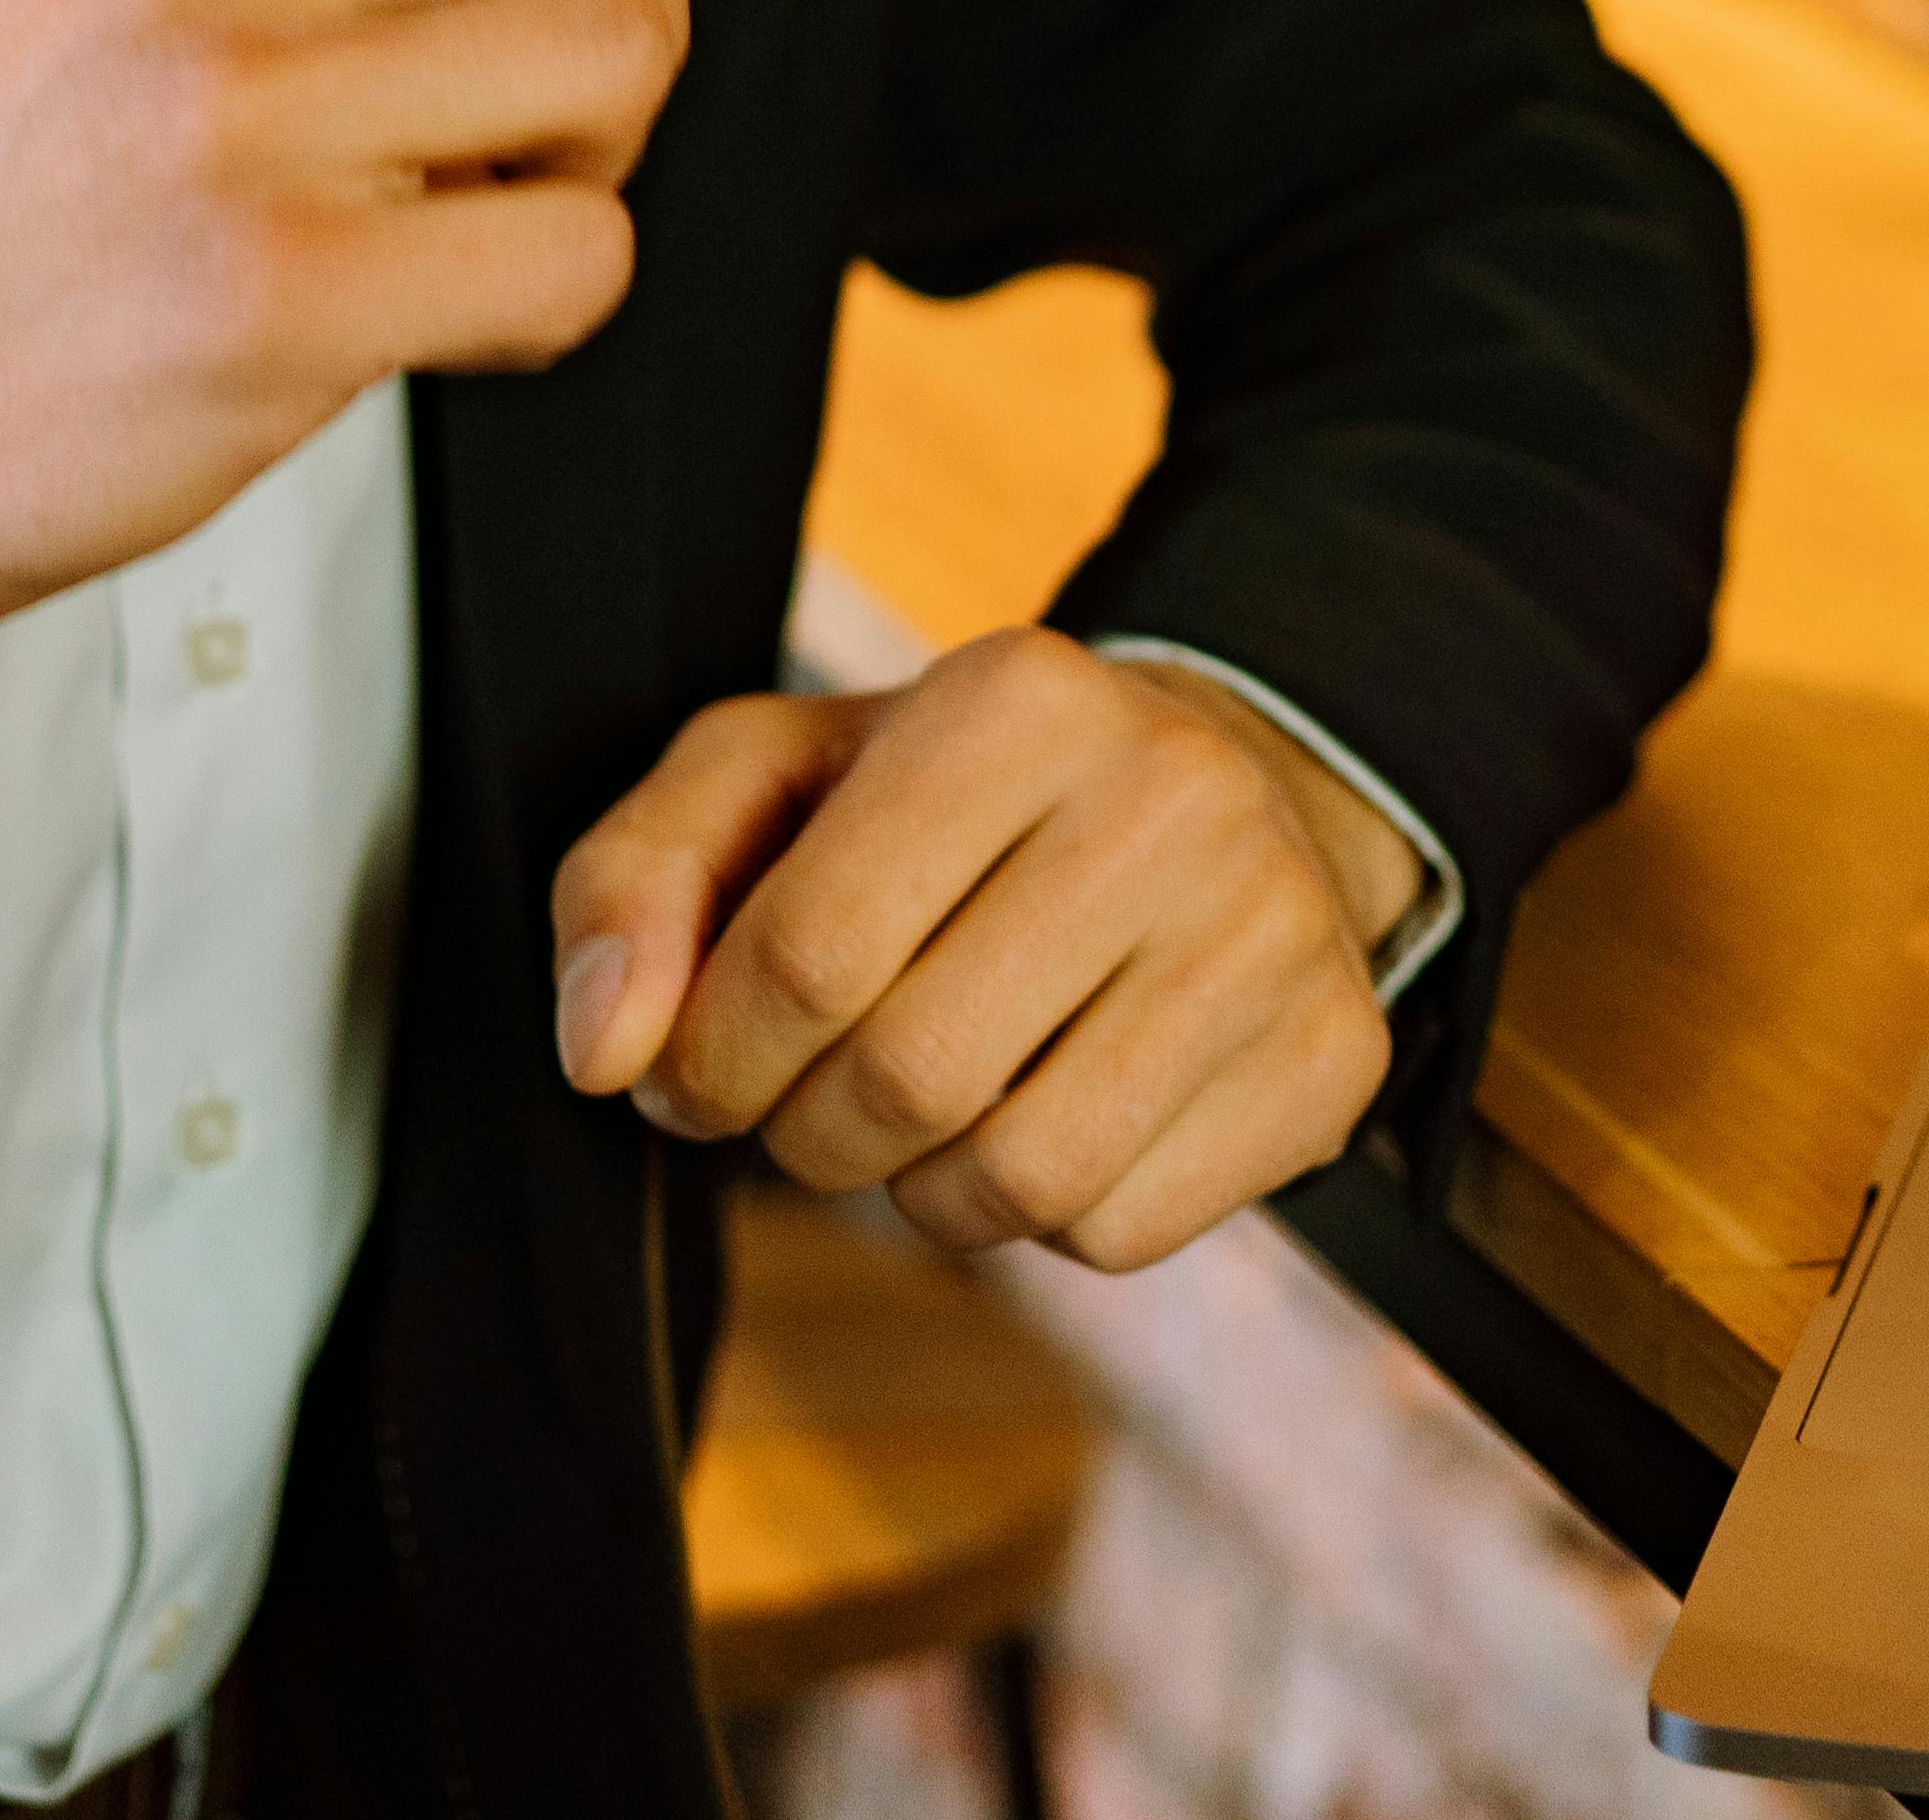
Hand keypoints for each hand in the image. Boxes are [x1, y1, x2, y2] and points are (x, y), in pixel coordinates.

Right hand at [0, 0, 786, 682]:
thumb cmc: (18, 161)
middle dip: (632, 11)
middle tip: (530, 105)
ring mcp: (242, 111)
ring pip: (617, 64)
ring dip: (592, 155)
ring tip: (461, 203)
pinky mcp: (280, 297)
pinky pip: (579, 259)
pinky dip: (549, 300)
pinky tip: (436, 312)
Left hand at [548, 633, 1411, 1273]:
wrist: (1212, 787)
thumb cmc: (945, 798)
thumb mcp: (773, 779)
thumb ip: (637, 881)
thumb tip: (599, 1050)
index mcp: (1015, 696)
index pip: (808, 952)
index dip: (710, 1059)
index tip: (689, 1076)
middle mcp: (1167, 798)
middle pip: (908, 1076)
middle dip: (804, 1131)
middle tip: (794, 1101)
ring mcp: (1269, 931)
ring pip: (1017, 1178)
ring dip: (915, 1192)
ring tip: (910, 1114)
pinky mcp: (1329, 1057)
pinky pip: (1121, 1231)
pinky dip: (1038, 1219)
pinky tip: (1038, 1112)